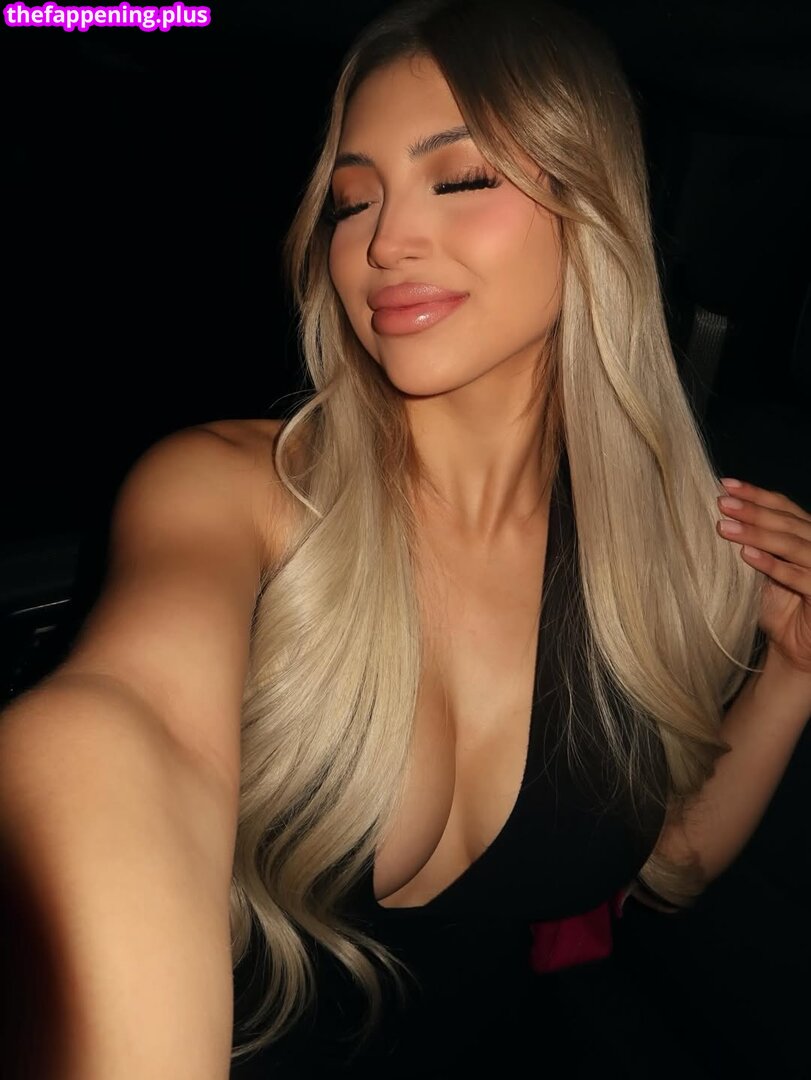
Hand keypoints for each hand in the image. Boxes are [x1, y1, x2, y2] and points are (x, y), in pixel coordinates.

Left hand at [716, 478, 810, 677]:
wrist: (793, 648)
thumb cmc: (776, 606)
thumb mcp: (761, 568)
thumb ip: (751, 543)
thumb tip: (720, 514)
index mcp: (806, 534)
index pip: (783, 507)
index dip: (755, 494)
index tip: (724, 485)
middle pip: (788, 522)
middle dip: (753, 510)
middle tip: (721, 502)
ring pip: (792, 545)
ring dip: (758, 534)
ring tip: (725, 528)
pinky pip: (799, 577)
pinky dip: (773, 565)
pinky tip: (746, 556)